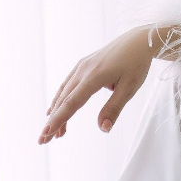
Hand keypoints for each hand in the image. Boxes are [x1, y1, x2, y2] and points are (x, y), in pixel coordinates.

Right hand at [38, 27, 166, 144]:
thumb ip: (114, 109)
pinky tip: (55, 108)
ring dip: (56, 112)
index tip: (47, 133)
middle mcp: (83, 71)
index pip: (72, 103)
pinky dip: (60, 99)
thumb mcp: (130, 88)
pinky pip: (67, 84)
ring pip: (63, 93)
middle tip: (43, 140)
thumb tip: (103, 129)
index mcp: (94, 77)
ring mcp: (81, 66)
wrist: (138, 40)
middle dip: (53, 121)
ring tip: (53, 131)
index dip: (59, 120)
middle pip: (63, 100)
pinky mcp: (83, 65)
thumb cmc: (136, 64)